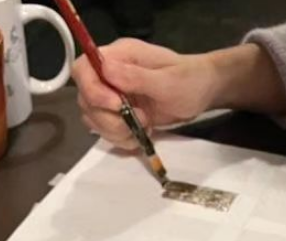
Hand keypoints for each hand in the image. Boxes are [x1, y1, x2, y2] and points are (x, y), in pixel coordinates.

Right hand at [73, 39, 216, 149]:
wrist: (201, 93)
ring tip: (144, 126)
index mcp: (119, 56)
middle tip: (140, 119)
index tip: (117, 106)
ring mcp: (112, 95)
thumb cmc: (190, 80)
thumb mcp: (168, 80)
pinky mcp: (118, 114)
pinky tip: (140, 134)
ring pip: (93, 118)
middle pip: (86, 99)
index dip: (93, 91)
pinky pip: (105, 130)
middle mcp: (110, 75)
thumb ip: (137, 77)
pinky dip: (120, 138)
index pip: (84, 69)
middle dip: (109, 118)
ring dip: (115, 131)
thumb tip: (105, 69)